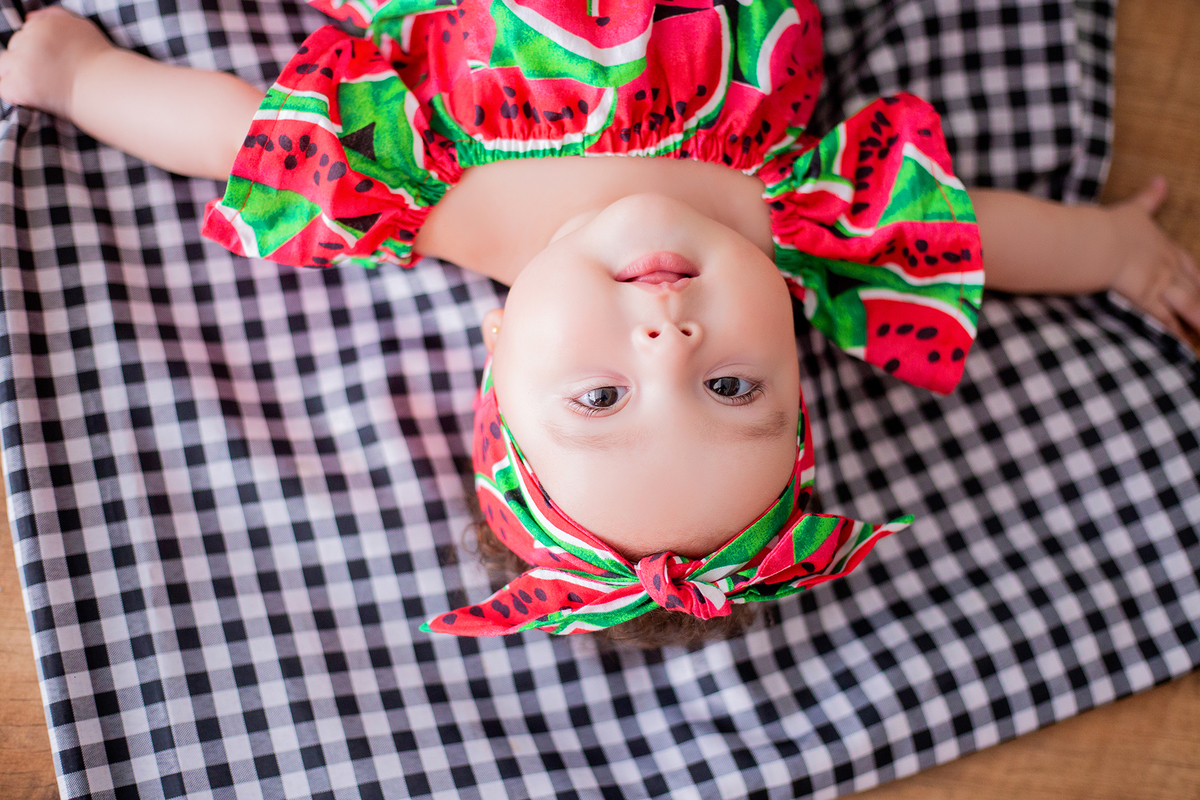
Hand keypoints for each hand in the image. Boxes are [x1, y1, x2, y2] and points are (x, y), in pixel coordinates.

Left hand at [0, 7, 114, 119]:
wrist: (111, 91)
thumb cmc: (102, 63)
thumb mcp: (82, 28)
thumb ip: (54, 17)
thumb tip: (27, 17)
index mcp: (46, 24)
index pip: (29, 30)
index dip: (40, 48)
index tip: (56, 62)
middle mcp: (32, 38)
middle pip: (16, 44)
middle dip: (29, 58)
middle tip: (54, 75)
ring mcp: (24, 62)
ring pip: (4, 63)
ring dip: (17, 73)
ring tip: (42, 85)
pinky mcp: (21, 85)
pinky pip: (3, 87)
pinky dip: (14, 92)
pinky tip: (33, 96)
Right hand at [1106, 177, 1199, 344]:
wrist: (1097, 242)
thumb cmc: (1111, 226)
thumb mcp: (1133, 209)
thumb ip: (1149, 197)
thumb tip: (1161, 180)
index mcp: (1163, 246)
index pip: (1187, 264)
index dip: (1198, 277)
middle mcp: (1167, 266)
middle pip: (1194, 286)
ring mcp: (1159, 283)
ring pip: (1188, 303)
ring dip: (1198, 318)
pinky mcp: (1145, 298)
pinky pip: (1165, 319)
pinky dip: (1174, 331)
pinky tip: (1183, 343)